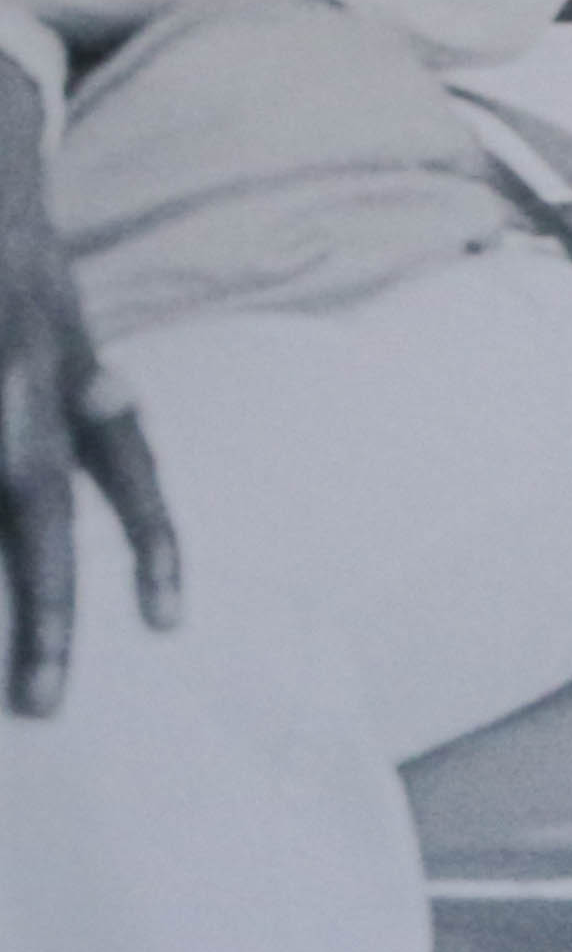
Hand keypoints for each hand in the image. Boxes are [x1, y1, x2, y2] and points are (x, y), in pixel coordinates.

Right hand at [0, 82, 179, 717]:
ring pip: (17, 488)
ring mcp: (1, 355)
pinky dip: (3, 478)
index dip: (155, 537)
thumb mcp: (56, 299)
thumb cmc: (13, 248)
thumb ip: (85, 370)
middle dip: (45, 609)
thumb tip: (116, 398)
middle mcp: (33, 360)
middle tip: (46, 704)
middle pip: (40, 502)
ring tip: (26, 678)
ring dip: (22, 586)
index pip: (127, 458)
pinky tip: (6, 512)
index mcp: (73, 353)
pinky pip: (2, 438)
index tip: (174, 622)